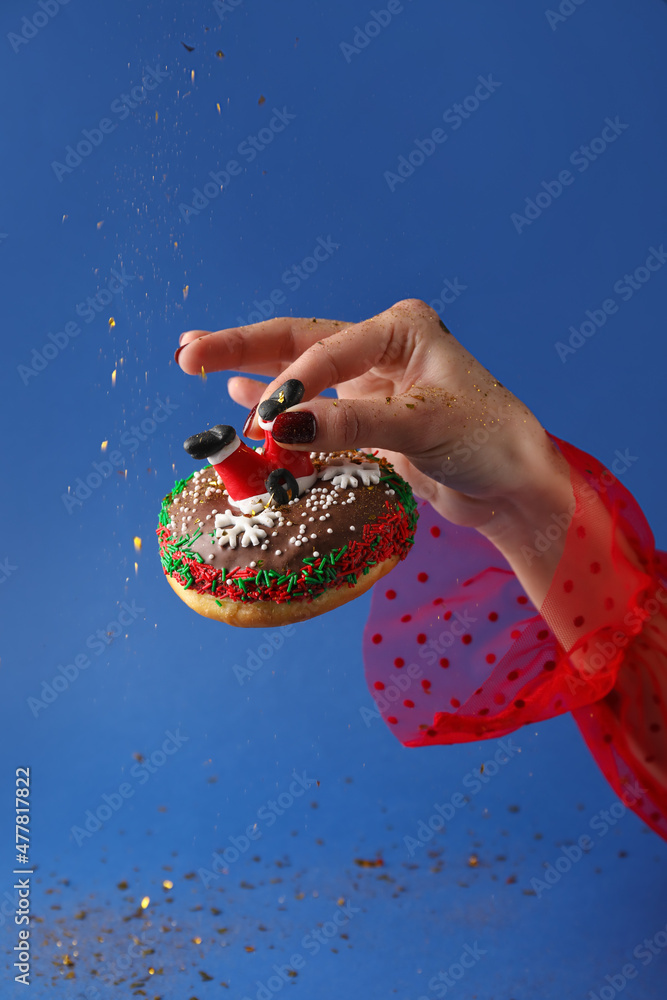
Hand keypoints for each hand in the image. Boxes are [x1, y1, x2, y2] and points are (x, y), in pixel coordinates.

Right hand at [175, 299, 566, 533]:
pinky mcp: (367, 418)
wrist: (513, 486)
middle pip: (299, 343)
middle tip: (187, 351)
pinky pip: (313, 408)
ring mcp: (372, 382)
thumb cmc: (488, 441)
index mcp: (401, 328)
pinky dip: (280, 404)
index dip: (290, 383)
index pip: (326, 348)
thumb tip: (282, 425)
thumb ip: (352, 423)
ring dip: (252, 369)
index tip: (266, 420)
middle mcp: (382, 347)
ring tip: (195, 357)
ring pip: (300, 371)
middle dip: (243, 347)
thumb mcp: (423, 426)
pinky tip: (242, 394)